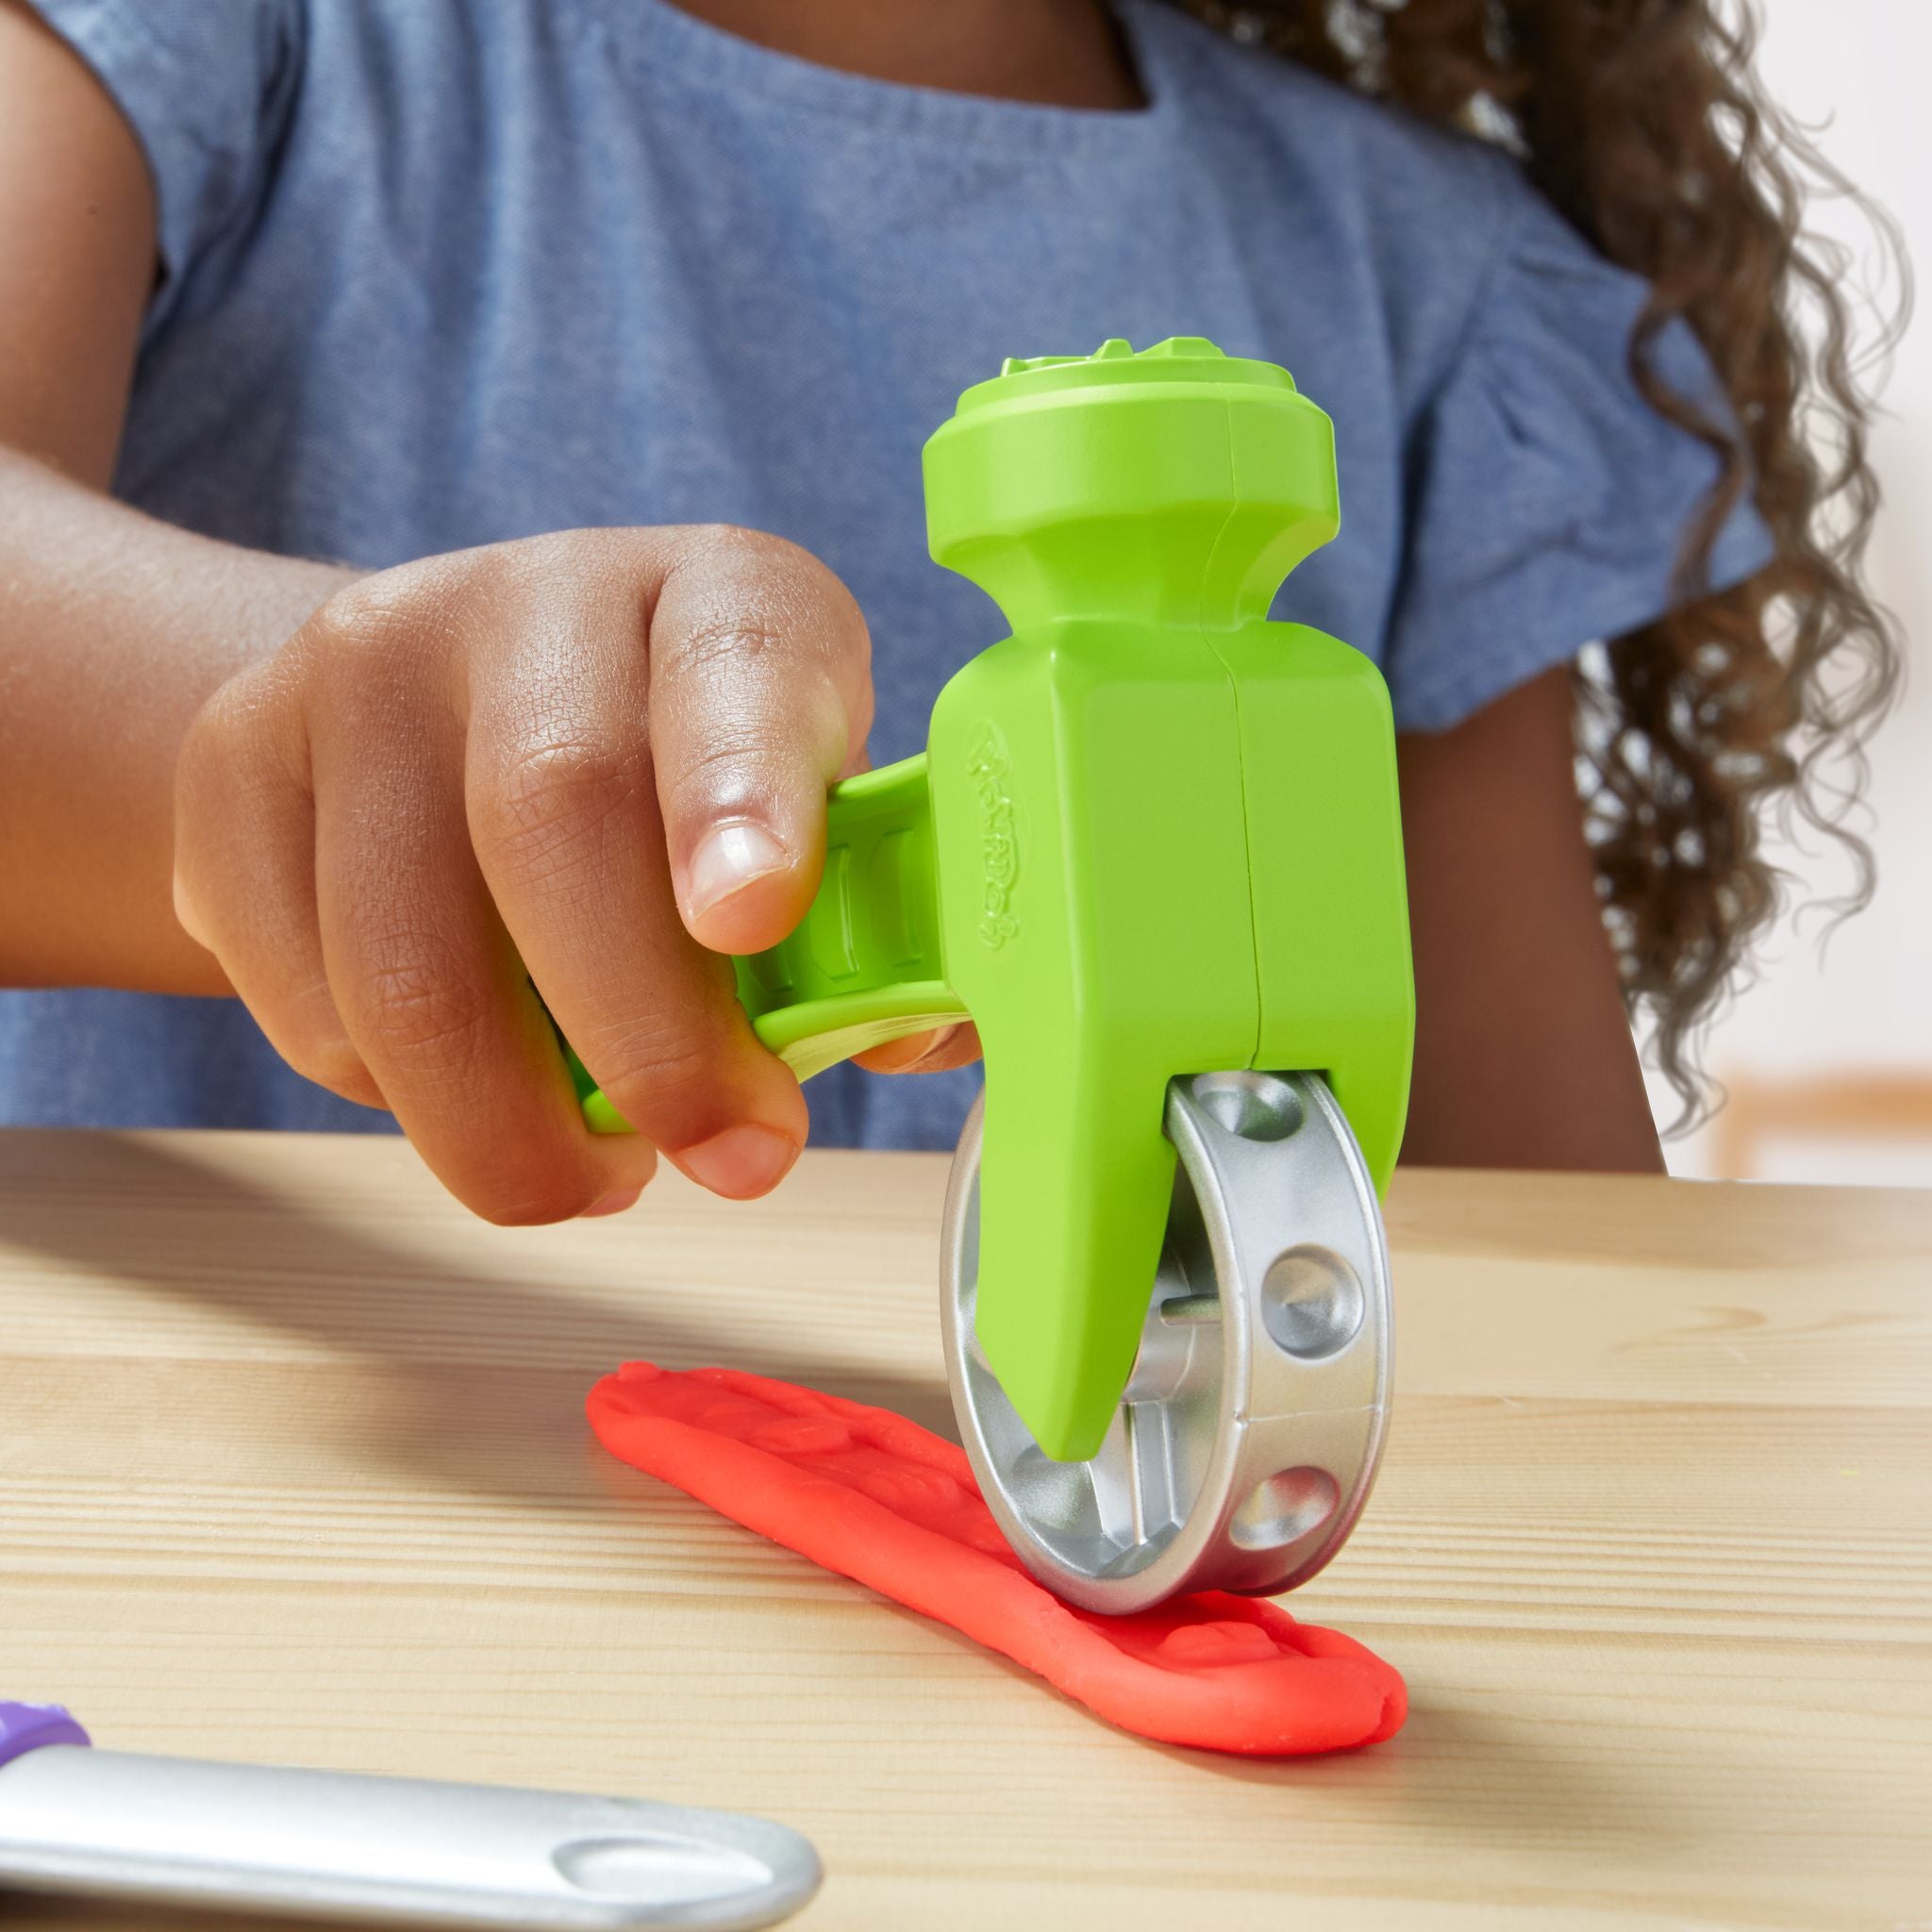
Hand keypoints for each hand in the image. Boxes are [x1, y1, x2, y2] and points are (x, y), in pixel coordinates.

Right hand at [173, 525, 880, 1220]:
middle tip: (729, 1158)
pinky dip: (406, 1103)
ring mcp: (358, 674)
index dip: (744, 791)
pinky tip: (482, 1091)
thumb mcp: (802, 812)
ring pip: (404, 953)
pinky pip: (307, 1001)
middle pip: (550, 813)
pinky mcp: (232, 770)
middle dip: (646, 1039)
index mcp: (717, 596)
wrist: (435, 714)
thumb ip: (867, 917)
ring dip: (514, 1125)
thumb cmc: (672, 791)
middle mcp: (529, 599)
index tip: (754, 921)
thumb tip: (924, 1028)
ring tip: (606, 1171)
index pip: (733, 664)